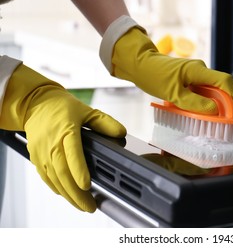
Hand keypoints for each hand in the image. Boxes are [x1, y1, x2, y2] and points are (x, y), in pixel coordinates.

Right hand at [0, 64, 126, 211]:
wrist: (35, 104)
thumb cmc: (61, 107)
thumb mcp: (87, 110)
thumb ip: (105, 122)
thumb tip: (121, 133)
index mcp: (66, 130)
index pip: (72, 153)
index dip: (79, 171)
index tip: (87, 185)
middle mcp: (52, 143)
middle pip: (63, 172)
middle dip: (76, 193)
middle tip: (90, 206)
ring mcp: (42, 152)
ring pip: (54, 178)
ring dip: (68, 195)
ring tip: (82, 206)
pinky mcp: (36, 157)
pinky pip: (46, 177)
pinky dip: (57, 189)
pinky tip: (67, 195)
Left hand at [110, 26, 232, 116]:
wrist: (140, 65)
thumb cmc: (153, 75)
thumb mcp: (173, 94)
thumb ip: (194, 103)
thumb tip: (214, 111)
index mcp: (198, 70)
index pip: (225, 81)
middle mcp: (201, 70)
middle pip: (223, 86)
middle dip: (230, 104)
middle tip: (232, 121)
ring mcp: (196, 74)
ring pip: (214, 90)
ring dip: (219, 105)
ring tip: (220, 120)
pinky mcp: (191, 79)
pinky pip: (204, 91)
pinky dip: (208, 102)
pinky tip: (206, 113)